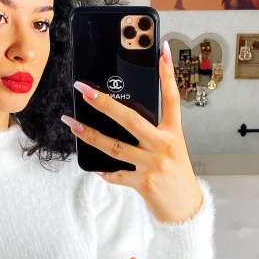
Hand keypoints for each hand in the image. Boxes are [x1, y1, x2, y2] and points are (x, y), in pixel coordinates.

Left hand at [61, 39, 203, 224]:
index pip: (171, 97)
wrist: (186, 209)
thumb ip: (152, 134)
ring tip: (72, 123)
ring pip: (115, 146)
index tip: (161, 50)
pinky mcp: (145, 183)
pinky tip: (95, 169)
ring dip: (90, 135)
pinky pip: (118, 175)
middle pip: (130, 119)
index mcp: (172, 133)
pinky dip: (106, 172)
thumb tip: (122, 120)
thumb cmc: (176, 176)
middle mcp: (163, 145)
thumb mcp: (172, 149)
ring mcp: (153, 164)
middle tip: (84, 89)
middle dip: (104, 103)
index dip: (167, 73)